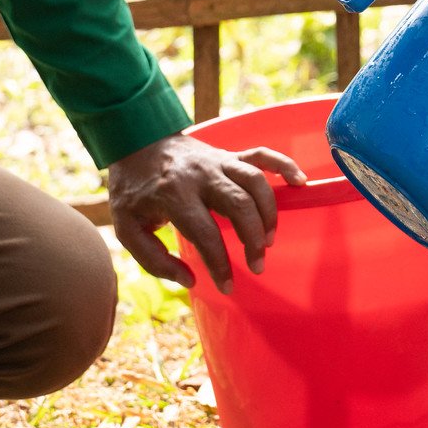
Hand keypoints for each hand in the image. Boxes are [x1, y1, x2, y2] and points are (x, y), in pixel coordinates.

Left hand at [107, 134, 306, 292]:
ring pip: (255, 182)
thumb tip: (190, 280)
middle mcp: (200, 175)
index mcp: (174, 195)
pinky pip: (262, 154)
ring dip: (268, 213)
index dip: (220, 265)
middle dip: (253, 240)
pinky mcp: (228, 153)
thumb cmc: (133, 189)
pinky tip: (300, 182)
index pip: (206, 234)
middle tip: (257, 265)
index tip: (227, 287)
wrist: (135, 140)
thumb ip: (154, 260)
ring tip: (268, 240)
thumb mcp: (127, 228)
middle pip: (239, 206)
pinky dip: (284, 165)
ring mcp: (217, 161)